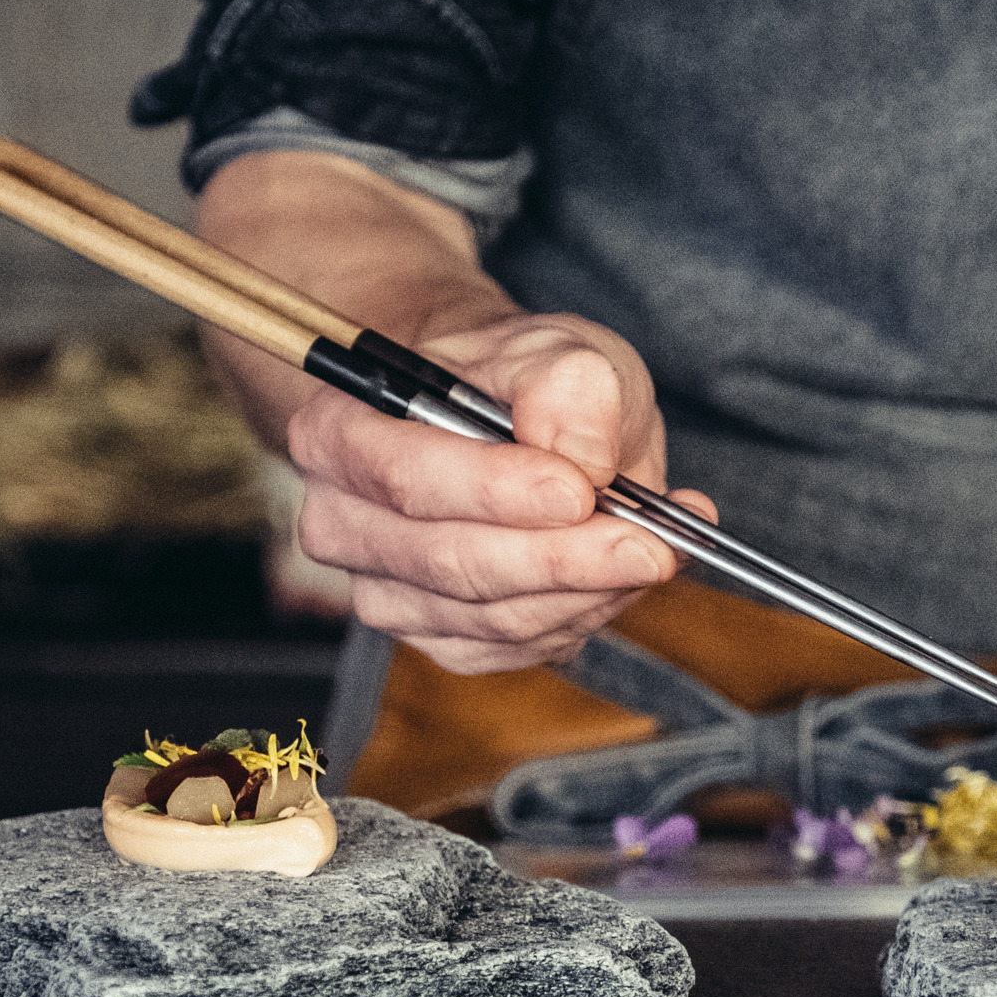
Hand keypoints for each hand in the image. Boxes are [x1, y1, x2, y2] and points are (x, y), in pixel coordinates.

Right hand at [287, 310, 716, 672]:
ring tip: (657, 546)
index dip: (493, 490)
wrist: (511, 419)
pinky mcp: (439, 639)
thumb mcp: (553, 348)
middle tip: (649, 544)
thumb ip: (565, 383)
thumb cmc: (516, 381)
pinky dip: (582, 615)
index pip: (405, 477)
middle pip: (450, 562)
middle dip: (559, 558)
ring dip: (585, 591)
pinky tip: (622, 575)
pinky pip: (516, 647)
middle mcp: (343, 522)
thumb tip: (579, 450)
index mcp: (339, 432)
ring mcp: (386, 592)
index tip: (579, 490)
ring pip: (492, 618)